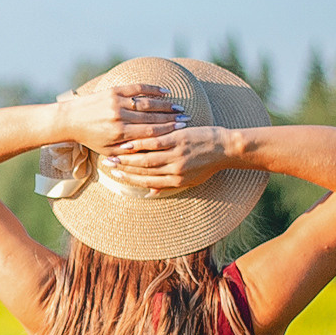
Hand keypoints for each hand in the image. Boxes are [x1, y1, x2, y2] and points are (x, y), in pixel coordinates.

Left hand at [55, 83, 184, 152]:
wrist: (70, 119)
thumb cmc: (91, 139)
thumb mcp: (109, 151)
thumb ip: (128, 154)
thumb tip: (149, 160)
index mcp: (119, 134)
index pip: (149, 133)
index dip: (168, 132)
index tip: (182, 131)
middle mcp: (119, 117)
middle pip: (151, 117)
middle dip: (170, 118)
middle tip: (186, 118)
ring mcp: (116, 102)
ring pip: (146, 102)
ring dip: (164, 105)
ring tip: (178, 108)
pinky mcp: (114, 91)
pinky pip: (137, 88)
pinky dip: (152, 89)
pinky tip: (165, 92)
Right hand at [101, 124, 229, 192]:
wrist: (227, 149)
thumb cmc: (208, 165)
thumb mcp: (190, 181)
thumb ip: (168, 186)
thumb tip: (150, 193)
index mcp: (176, 181)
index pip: (148, 182)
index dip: (130, 179)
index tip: (116, 175)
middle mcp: (174, 170)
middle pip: (144, 171)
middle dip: (124, 169)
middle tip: (108, 165)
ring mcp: (176, 155)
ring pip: (147, 158)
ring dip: (128, 157)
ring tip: (113, 154)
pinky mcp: (179, 140)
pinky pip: (156, 143)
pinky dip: (141, 144)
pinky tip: (129, 142)